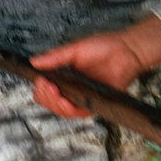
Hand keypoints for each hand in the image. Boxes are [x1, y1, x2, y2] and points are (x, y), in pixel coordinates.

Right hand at [28, 13, 160, 117]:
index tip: (40, 81)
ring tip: (53, 92)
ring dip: (54, 103)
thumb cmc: (105, 48)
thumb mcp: (75, 49)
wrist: (126, 50)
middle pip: (50, 103)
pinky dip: (69, 108)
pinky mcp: (95, 104)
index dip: (40, 89)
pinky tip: (65, 100)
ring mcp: (83, 98)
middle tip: (46, 86)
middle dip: (45, 97)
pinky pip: (79, 113)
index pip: (45, 90)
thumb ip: (55, 57)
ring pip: (62, 110)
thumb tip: (34, 62)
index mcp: (65, 77)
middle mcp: (72, 90)